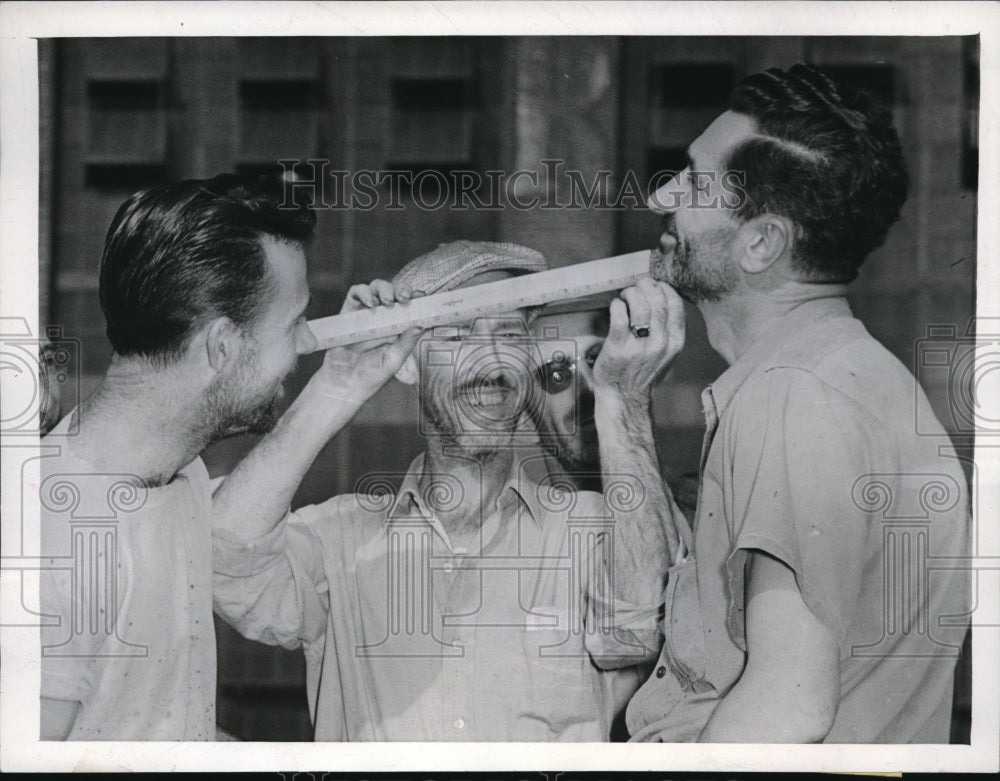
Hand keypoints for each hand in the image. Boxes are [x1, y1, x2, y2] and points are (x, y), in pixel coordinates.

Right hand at [315, 279, 422, 402]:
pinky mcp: (349, 311)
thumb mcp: (393, 360)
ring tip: (386, 301)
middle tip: (404, 297)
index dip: (417, 298)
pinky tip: (370, 304)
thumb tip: (421, 325)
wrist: (344, 382)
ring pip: (377, 288)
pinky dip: (363, 292)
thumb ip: (406, 343)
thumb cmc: (371, 374)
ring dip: (384, 289)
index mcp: (398, 326)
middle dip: (401, 289)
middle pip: (395, 292)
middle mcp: (384, 316)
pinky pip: (356, 293)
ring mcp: (366, 312)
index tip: (422, 297)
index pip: (410, 306)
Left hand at [592, 277, 685, 402]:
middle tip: (637, 286)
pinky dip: (617, 305)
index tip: (655, 285)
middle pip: (658, 300)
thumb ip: (670, 330)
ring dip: (631, 293)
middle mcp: (661, 342)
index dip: (664, 288)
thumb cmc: (643, 373)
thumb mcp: (667, 354)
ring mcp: (640, 345)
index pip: (676, 303)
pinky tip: (616, 306)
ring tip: (625, 296)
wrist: (625, 397)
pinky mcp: (619, 346)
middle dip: (646, 286)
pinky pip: (619, 315)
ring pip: (640, 305)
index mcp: (675, 341)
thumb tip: (664, 298)